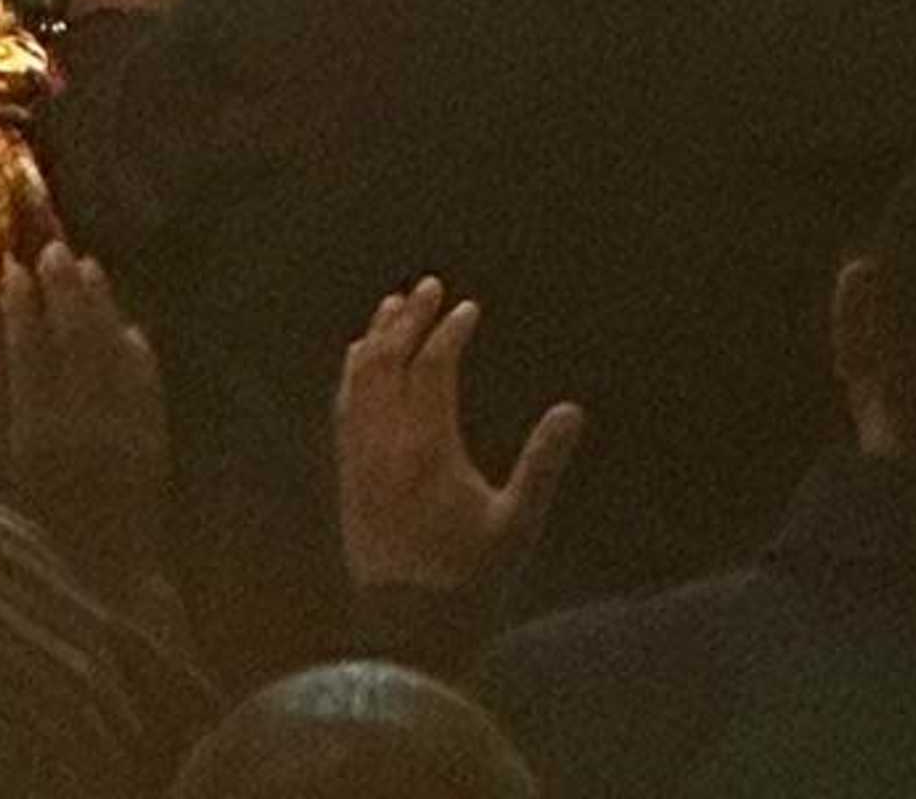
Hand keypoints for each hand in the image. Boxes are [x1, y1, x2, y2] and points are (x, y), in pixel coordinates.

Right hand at [0, 243, 170, 605]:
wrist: (109, 611)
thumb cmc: (38, 564)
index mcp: (40, 441)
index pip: (30, 356)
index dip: (22, 311)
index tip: (14, 271)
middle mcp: (85, 432)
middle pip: (76, 344)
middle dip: (64, 293)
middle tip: (53, 248)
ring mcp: (124, 441)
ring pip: (114, 358)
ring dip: (102, 311)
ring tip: (91, 268)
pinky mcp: (151, 457)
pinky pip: (148, 393)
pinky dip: (140, 358)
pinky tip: (133, 332)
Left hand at [334, 279, 584, 598]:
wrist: (406, 630)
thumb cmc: (470, 581)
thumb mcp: (517, 526)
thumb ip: (543, 464)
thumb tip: (572, 411)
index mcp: (429, 445)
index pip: (433, 366)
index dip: (450, 332)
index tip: (468, 309)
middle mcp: (386, 439)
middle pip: (390, 357)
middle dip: (409, 317)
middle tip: (429, 286)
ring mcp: (360, 453)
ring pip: (360, 376)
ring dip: (376, 335)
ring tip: (392, 305)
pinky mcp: (346, 471)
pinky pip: (343, 403)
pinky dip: (353, 370)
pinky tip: (360, 358)